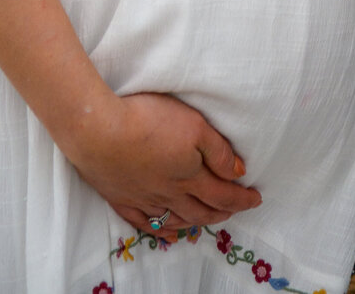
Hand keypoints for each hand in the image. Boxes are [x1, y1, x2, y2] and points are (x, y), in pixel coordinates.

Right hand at [62, 89, 261, 235]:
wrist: (98, 131)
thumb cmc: (148, 121)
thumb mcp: (194, 125)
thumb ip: (219, 151)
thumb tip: (239, 173)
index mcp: (190, 176)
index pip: (223, 194)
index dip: (242, 199)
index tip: (256, 198)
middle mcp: (169, 194)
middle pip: (202, 211)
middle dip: (223, 211)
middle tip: (236, 209)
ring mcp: (144, 199)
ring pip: (177, 219)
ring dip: (197, 222)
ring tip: (209, 220)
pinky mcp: (121, 198)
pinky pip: (146, 224)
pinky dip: (162, 231)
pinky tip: (169, 232)